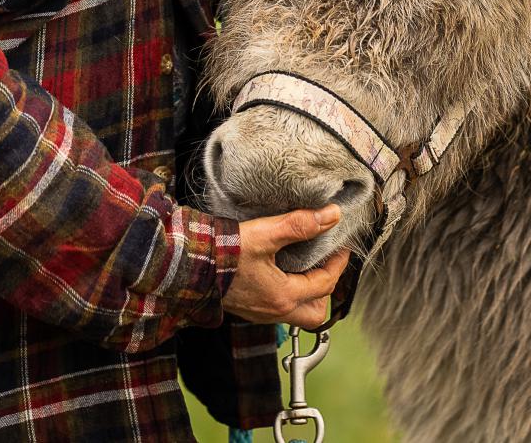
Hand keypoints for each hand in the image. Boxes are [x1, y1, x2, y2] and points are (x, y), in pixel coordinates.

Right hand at [220, 205, 347, 328]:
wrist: (189, 265)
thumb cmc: (225, 253)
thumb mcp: (266, 233)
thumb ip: (300, 225)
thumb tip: (331, 216)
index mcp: (283, 296)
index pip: (326, 284)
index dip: (338, 263)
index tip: (341, 247)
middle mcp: (274, 311)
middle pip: (315, 313)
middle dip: (326, 290)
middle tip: (326, 264)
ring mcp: (260, 313)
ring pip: (297, 314)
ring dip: (308, 295)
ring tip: (306, 270)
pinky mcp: (249, 309)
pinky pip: (279, 310)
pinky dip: (289, 295)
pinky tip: (282, 274)